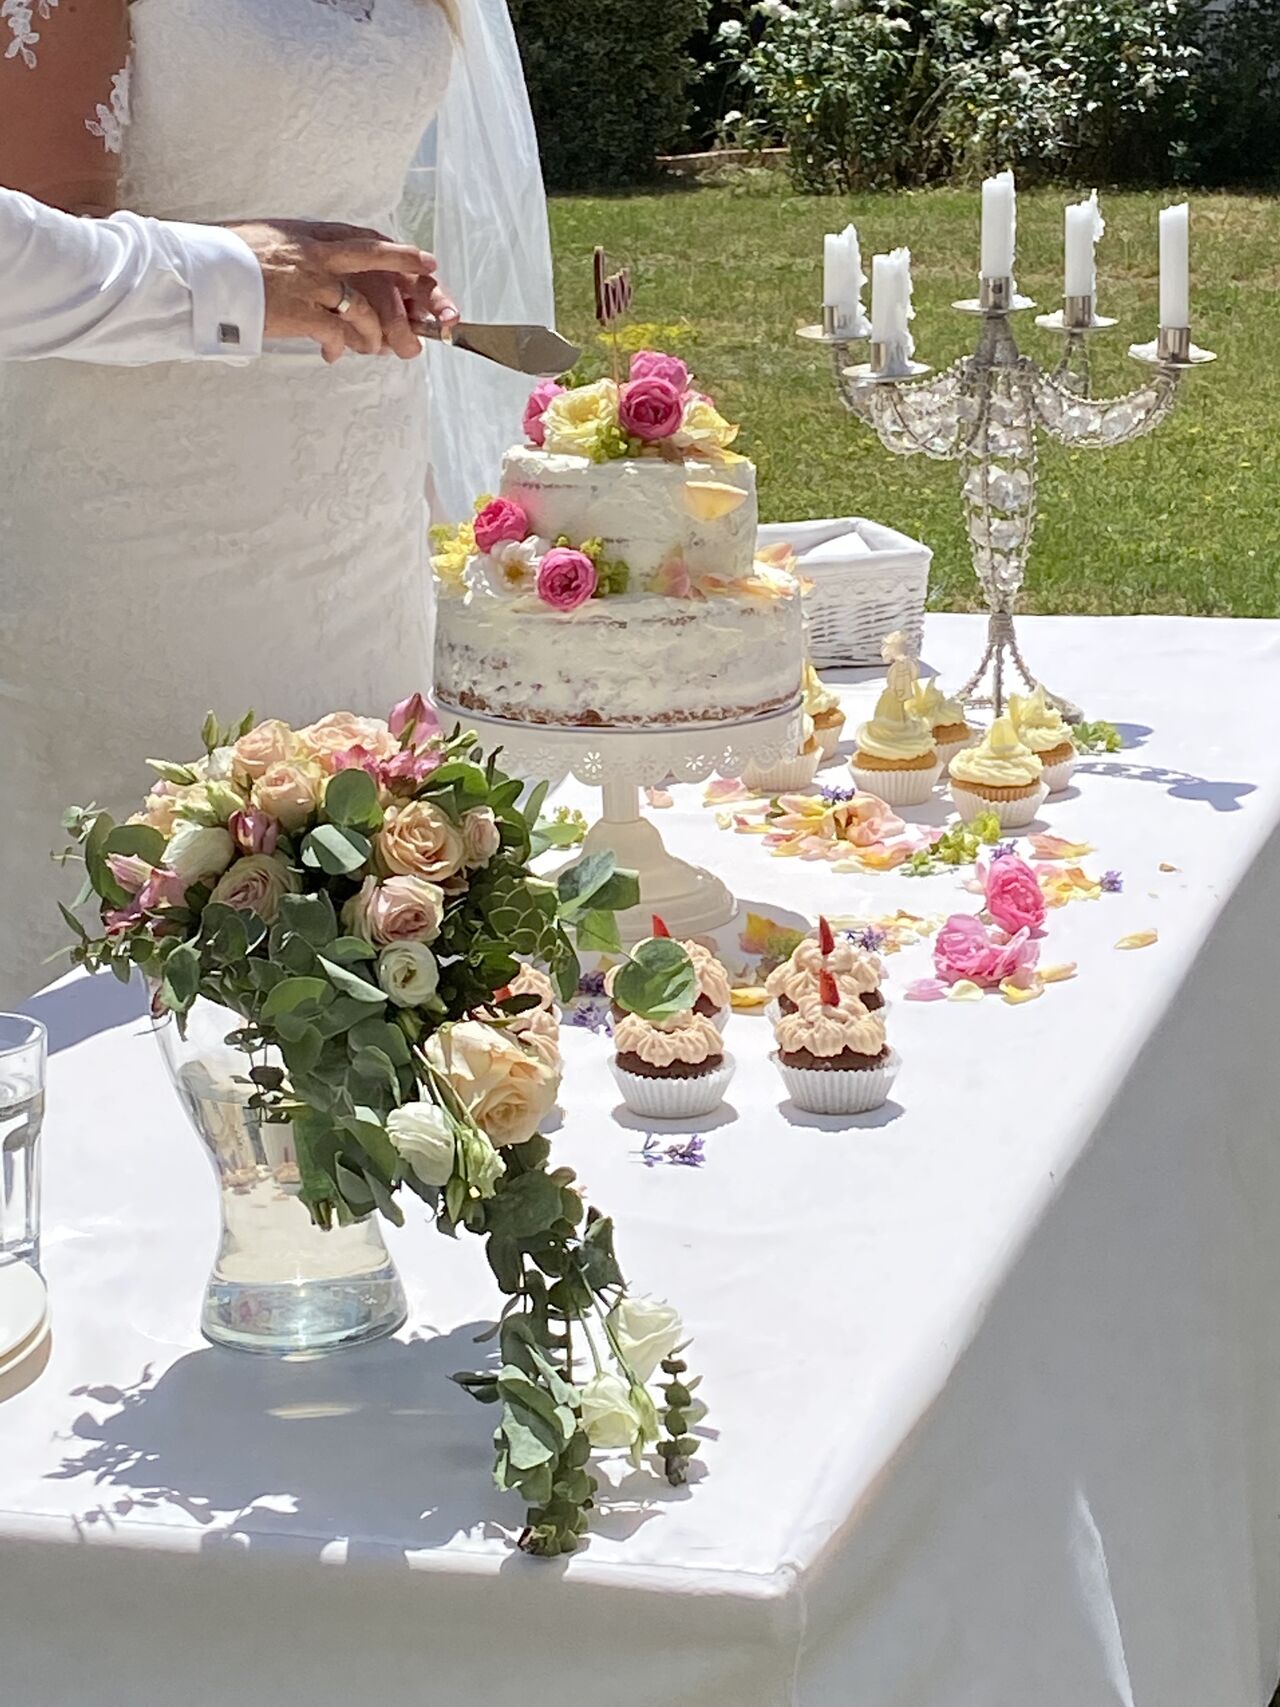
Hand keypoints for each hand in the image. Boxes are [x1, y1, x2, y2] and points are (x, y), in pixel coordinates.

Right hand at [221, 219, 445, 362]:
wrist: (194, 274)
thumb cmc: (216, 260)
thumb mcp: (257, 242)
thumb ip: (284, 252)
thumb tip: (290, 263)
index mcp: (300, 234)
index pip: (353, 235)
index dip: (384, 244)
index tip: (407, 249)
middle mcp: (310, 254)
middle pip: (370, 255)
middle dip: (404, 261)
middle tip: (429, 268)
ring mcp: (309, 283)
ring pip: (360, 306)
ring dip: (373, 329)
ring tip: (376, 346)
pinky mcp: (301, 312)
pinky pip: (337, 332)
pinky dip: (342, 346)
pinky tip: (337, 355)